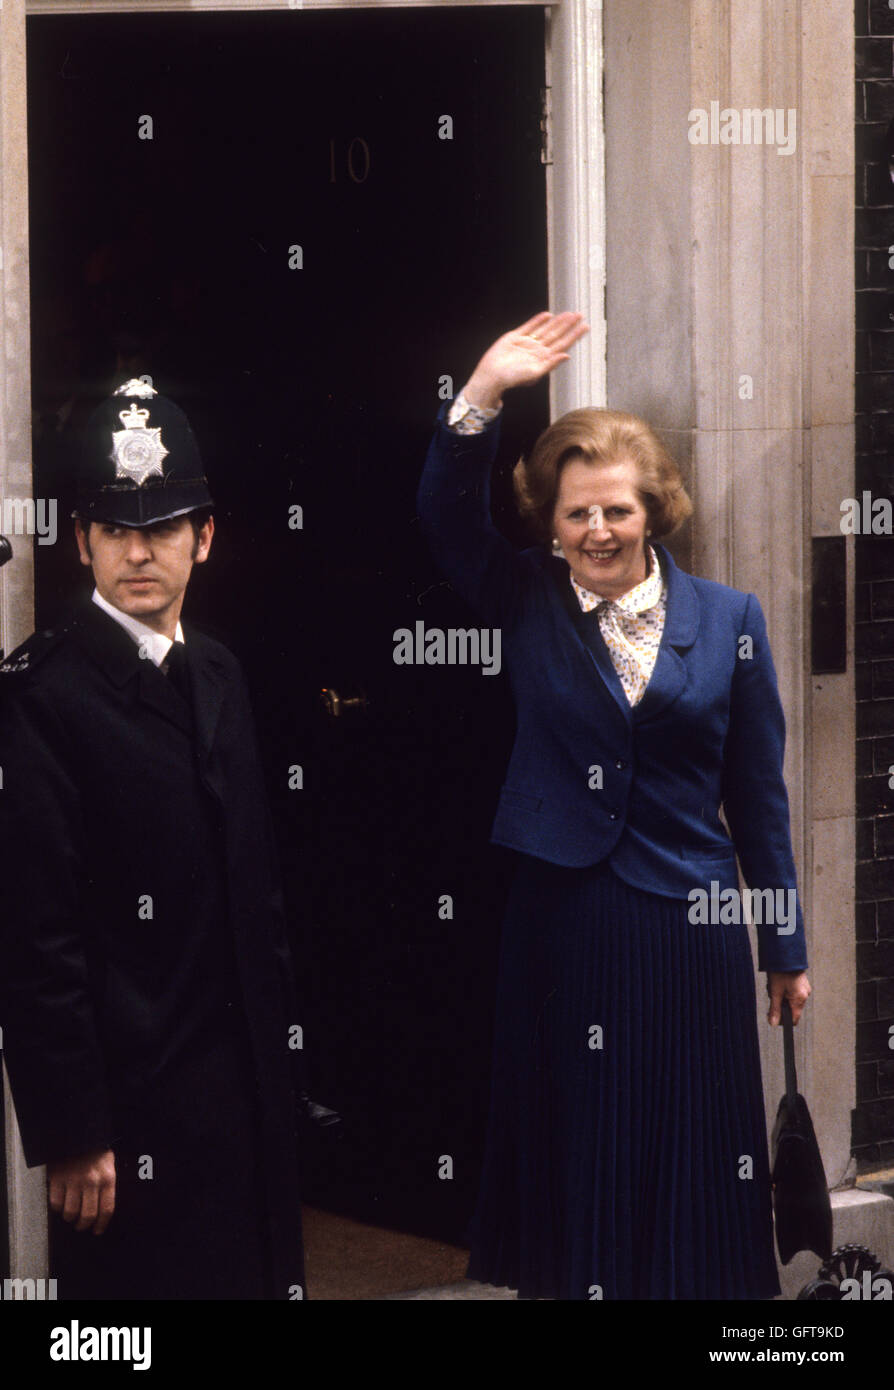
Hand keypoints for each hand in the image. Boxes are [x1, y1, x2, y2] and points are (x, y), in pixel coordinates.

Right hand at [47, 1148, 115, 1234]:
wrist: (77, 1132)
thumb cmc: (94, 1150)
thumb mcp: (108, 1164)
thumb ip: (107, 1184)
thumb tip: (104, 1208)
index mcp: (107, 1178)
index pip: (107, 1209)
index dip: (101, 1224)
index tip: (97, 1230)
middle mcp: (92, 1181)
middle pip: (87, 1215)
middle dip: (83, 1225)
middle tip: (81, 1225)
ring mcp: (73, 1180)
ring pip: (70, 1212)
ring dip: (69, 1217)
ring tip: (70, 1214)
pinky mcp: (58, 1179)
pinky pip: (56, 1203)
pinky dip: (57, 1207)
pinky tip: (60, 1203)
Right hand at [462, 311, 589, 408]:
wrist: (492, 375)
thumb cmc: (512, 378)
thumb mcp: (534, 373)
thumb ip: (551, 364)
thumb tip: (567, 356)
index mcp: (543, 360)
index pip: (563, 345)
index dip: (574, 335)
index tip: (584, 327)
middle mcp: (537, 351)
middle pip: (556, 335)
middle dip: (568, 325)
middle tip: (580, 315)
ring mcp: (526, 343)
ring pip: (545, 329)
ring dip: (557, 321)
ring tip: (568, 314)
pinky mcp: (515, 337)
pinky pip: (529, 326)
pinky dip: (538, 320)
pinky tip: (547, 315)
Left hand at [766, 971, 810, 1026]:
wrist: (785, 954)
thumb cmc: (780, 971)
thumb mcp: (774, 991)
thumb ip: (775, 1009)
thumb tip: (773, 1023)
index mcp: (800, 998)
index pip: (794, 1019)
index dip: (783, 1021)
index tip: (773, 1015)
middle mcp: (805, 995)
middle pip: (792, 1009)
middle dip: (780, 1005)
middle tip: (772, 994)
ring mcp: (805, 989)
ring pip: (792, 1001)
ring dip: (782, 997)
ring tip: (776, 985)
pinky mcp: (803, 984)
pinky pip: (794, 993)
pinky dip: (786, 991)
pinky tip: (780, 983)